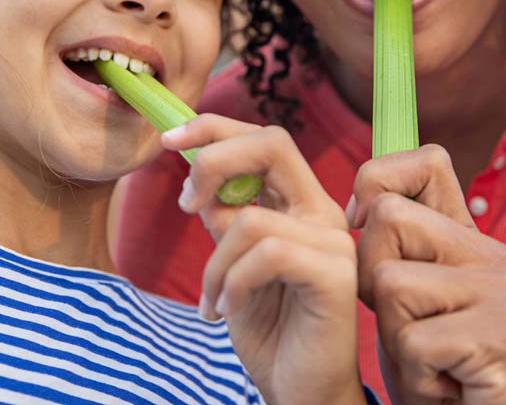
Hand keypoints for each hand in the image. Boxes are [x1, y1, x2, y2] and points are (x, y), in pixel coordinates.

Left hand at [162, 115, 365, 404]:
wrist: (300, 391)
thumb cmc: (271, 332)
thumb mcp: (232, 266)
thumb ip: (225, 222)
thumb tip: (200, 183)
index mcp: (301, 203)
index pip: (265, 139)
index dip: (216, 128)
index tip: (169, 139)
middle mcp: (323, 213)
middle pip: (273, 144)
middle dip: (215, 160)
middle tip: (185, 204)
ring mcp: (335, 242)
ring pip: (252, 218)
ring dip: (214, 263)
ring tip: (211, 302)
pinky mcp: (335, 275)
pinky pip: (268, 253)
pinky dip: (233, 281)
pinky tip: (228, 311)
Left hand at [350, 145, 505, 404]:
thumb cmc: (443, 371)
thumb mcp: (413, 300)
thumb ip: (396, 250)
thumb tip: (358, 203)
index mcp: (469, 239)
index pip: (427, 161)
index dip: (378, 181)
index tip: (360, 224)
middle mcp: (489, 255)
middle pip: (389, 217)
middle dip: (372, 277)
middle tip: (407, 324)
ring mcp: (498, 293)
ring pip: (390, 281)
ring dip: (394, 335)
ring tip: (429, 359)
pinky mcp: (497, 336)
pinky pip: (412, 340)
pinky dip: (415, 373)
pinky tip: (444, 383)